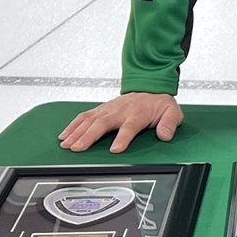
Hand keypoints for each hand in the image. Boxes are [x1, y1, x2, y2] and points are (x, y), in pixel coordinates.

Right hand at [58, 93, 182, 152]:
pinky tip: (64, 135)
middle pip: (103, 123)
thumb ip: (170, 123)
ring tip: (66, 145)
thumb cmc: (159, 103)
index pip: (130, 127)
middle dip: (89, 136)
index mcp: (138, 113)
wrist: (151, 87)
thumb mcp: (172, 112)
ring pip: (90, 120)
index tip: (116, 149)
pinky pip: (85, 116)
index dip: (123, 138)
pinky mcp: (101, 109)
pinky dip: (73, 125)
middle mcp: (121, 110)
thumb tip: (165, 135)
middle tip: (78, 148)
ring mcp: (109, 109)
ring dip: (77, 132)